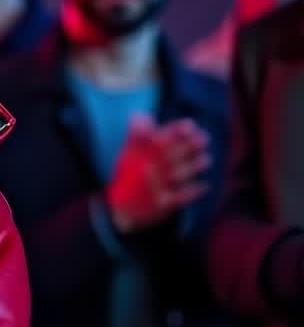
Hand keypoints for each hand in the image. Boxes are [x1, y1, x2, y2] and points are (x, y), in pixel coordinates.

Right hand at [105, 115, 209, 233]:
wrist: (119, 212)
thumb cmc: (127, 179)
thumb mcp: (126, 157)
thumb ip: (135, 136)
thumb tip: (140, 115)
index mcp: (136, 157)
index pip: (157, 140)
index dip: (174, 131)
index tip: (189, 125)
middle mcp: (145, 171)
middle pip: (169, 155)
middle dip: (188, 146)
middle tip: (204, 138)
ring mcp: (153, 189)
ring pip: (176, 175)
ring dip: (193, 166)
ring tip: (207, 159)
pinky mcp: (161, 206)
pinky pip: (179, 198)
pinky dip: (192, 192)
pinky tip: (204, 185)